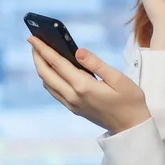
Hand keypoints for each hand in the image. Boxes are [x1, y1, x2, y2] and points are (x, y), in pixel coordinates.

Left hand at [29, 36, 150, 133]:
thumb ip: (96, 64)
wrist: (131, 126)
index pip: (57, 64)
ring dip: (42, 67)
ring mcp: (72, 104)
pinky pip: (54, 92)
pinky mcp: (74, 108)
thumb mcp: (118, 78)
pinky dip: (48, 78)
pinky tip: (52, 70)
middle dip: (37, 56)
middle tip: (33, 41)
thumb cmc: (129, 100)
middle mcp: (73, 96)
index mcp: (84, 86)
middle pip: (46, 74)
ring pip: (48, 84)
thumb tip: (78, 51)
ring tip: (41, 52)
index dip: (43, 49)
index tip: (33, 37)